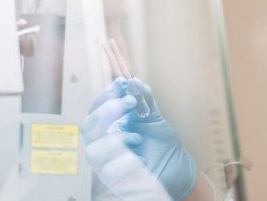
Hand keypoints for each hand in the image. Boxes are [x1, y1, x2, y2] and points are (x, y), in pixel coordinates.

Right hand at [82, 78, 195, 200]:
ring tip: (138, 137)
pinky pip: (111, 172)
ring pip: (93, 152)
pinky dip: (126, 162)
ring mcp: (108, 165)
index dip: (105, 96)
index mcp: (108, 129)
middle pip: (88, 128)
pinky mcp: (118, 183)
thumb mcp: (153, 118)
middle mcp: (103, 146)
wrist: (178, 169)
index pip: (94, 110)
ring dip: (116, 139)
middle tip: (131, 102)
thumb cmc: (161, 144)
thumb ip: (144, 101)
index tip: (122, 84)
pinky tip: (143, 158)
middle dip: (108, 110)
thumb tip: (135, 82)